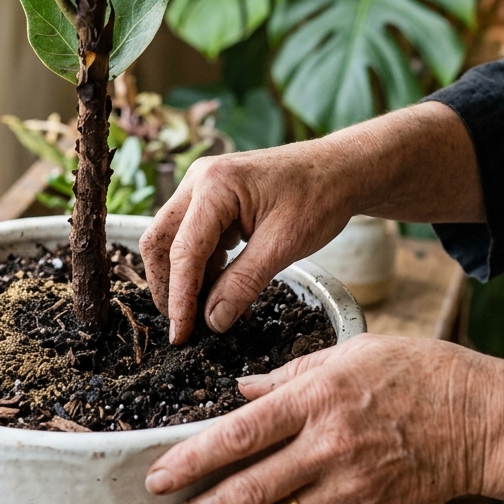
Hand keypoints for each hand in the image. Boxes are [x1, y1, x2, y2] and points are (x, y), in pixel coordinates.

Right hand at [139, 139, 355, 343]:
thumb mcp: (283, 246)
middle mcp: (199, 181)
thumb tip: (213, 320)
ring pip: (174, 241)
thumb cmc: (320, 195)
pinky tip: (224, 293)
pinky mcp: (214, 201)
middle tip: (184, 325)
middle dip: (168, 286)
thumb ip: (243, 284)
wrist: (343, 170)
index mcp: (215, 185)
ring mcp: (204, 188)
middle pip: (160, 241)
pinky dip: (205, 269)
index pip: (183, 250)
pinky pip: (196, 239)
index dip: (179, 297)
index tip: (181, 334)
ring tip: (209, 314)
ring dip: (187, 279)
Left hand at [144, 334, 503, 503]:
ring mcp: (351, 486)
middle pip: (248, 490)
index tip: (156, 479)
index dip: (191, 461)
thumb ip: (289, 374)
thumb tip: (240, 391)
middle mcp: (329, 445)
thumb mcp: (350, 352)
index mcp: (318, 397)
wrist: (484, 418)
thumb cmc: (417, 372)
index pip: (239, 435)